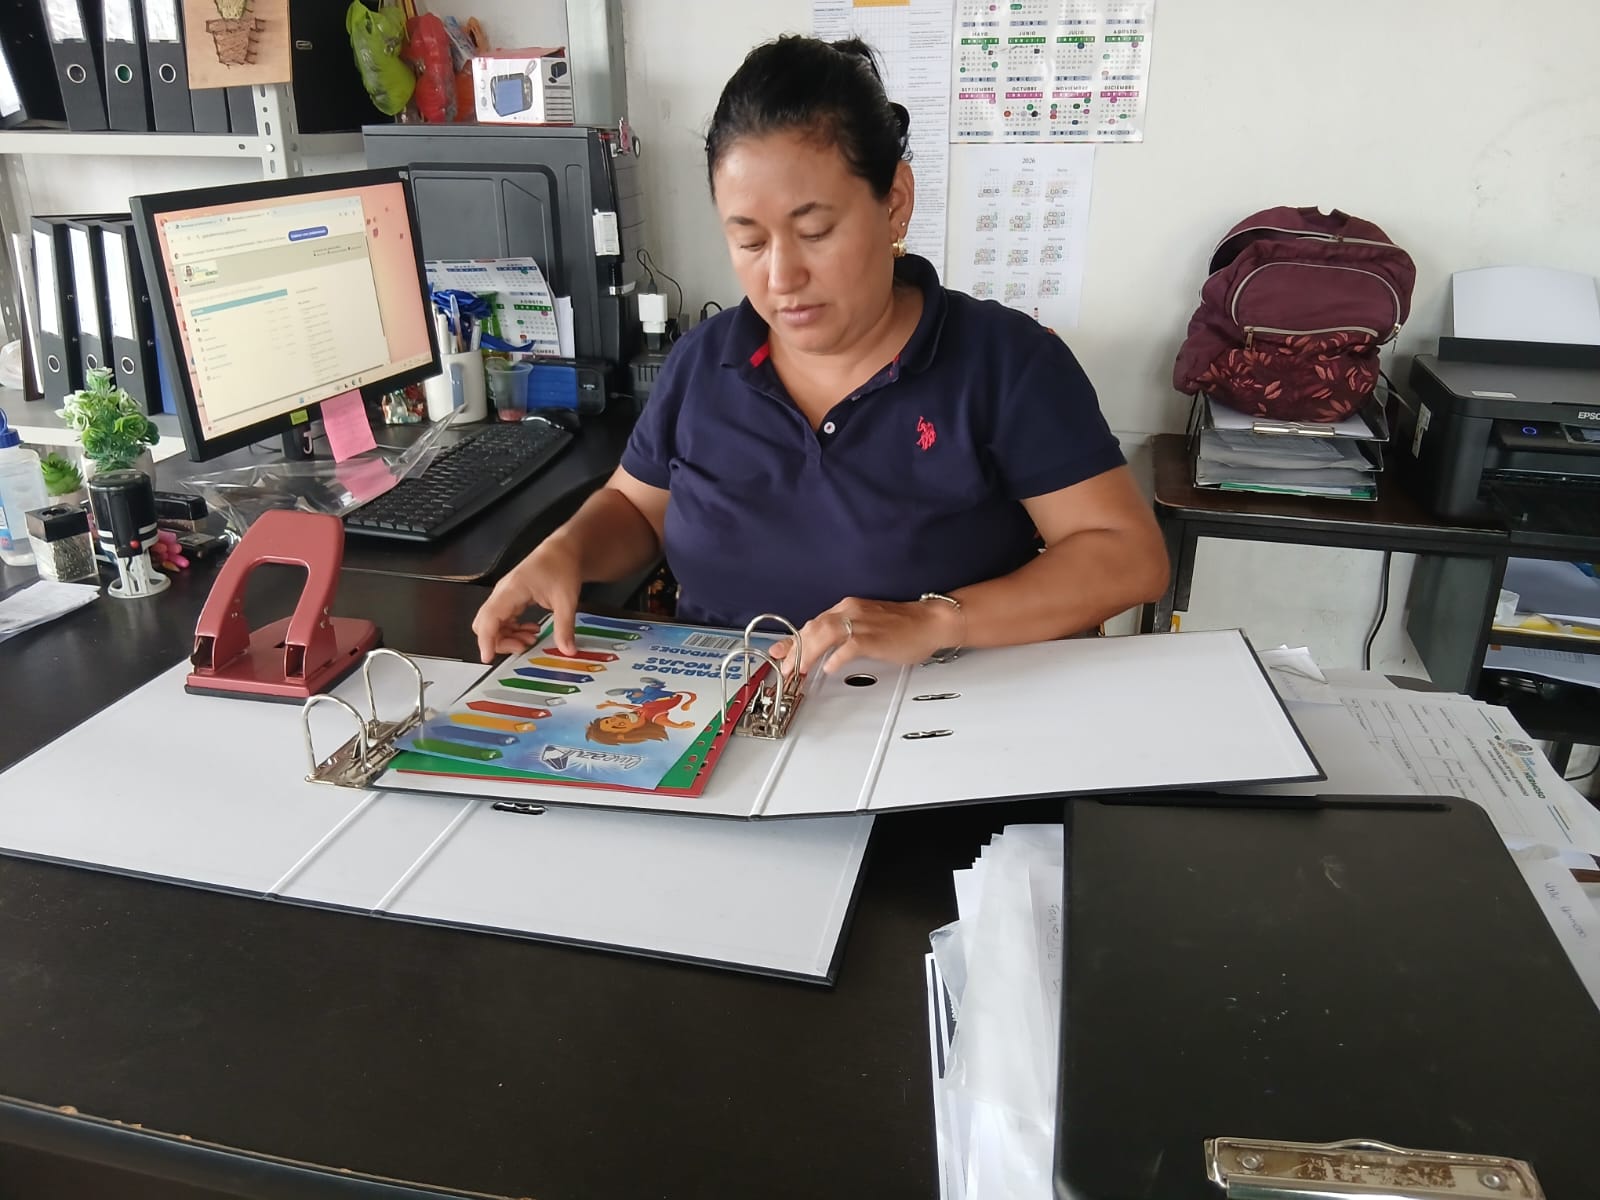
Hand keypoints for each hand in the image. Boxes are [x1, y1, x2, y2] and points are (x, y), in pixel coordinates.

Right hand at [472, 537, 583, 661]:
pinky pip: (502, 619)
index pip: (489, 619)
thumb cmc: (562, 566)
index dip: (486, 640)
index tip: (487, 658)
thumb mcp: (566, 600)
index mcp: (511, 590)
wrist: (563, 550)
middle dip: (499, 641)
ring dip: (508, 637)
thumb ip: (564, 627)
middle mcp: (503, 593)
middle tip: (523, 647)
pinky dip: (513, 630)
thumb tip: (567, 650)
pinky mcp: (510, 598)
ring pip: (493, 623)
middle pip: (485, 624)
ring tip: (531, 640)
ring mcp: (505, 595)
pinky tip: (531, 631)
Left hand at [771, 597, 961, 678]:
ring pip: (825, 634)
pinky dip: (836, 656)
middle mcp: (851, 611)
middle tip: (784, 666)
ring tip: (799, 669)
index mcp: (848, 608)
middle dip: (795, 649)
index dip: (793, 640)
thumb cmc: (903, 626)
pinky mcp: (874, 636)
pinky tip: (829, 667)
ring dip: (808, 653)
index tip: (779, 652)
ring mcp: (862, 623)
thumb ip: (843, 636)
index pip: (813, 624)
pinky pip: (849, 646)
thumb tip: (823, 652)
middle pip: (813, 628)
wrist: (931, 621)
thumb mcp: (867, 626)